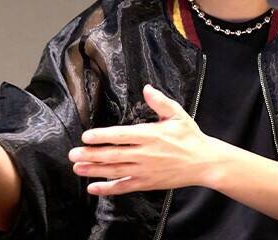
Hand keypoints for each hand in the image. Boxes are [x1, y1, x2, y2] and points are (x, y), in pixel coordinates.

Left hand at [68, 84, 221, 195]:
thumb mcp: (178, 114)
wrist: (204, 162)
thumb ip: (160, 102)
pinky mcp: (147, 183)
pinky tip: (93, 188)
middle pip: (113, 155)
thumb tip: (146, 88)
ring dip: (94, 170)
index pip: (121, 136)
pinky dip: (108, 189)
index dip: (102, 137)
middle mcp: (145, 154)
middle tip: (72, 154)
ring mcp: (145, 171)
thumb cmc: (190, 136)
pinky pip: (124, 187)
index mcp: (151, 135)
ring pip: (115, 171)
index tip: (86, 136)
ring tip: (77, 168)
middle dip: (91, 155)